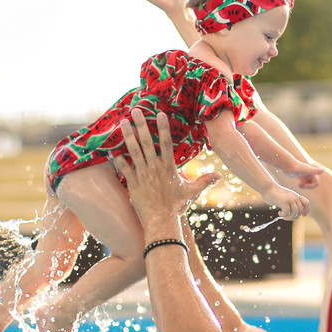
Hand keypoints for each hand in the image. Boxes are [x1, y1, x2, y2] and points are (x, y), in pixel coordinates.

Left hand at [114, 109, 219, 225]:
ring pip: (134, 151)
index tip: (160, 114)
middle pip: (147, 142)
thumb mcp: (192, 192)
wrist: (162, 221)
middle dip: (141, 124)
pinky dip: (117, 158)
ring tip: (122, 122)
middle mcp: (155, 167)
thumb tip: (220, 176)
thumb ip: (205, 181)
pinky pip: (123, 168)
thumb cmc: (177, 207)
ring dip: (128, 135)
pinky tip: (111, 148)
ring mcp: (143, 174)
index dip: (163, 127)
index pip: (167, 142)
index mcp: (169, 167)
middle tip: (136, 110)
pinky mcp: (133, 183)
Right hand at [262, 185, 309, 219]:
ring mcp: (290, 198)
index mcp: (296, 196)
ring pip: (295, 213)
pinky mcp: (284, 201)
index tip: (303, 215)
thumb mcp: (285, 197)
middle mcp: (294, 197)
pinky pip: (287, 212)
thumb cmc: (274, 194)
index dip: (306, 210)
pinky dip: (283, 215)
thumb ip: (290, 203)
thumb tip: (294, 214)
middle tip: (286, 217)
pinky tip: (279, 213)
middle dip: (294, 217)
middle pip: (300, 211)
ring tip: (283, 216)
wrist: (267, 187)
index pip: (306, 203)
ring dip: (289, 217)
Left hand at [286, 161, 322, 188]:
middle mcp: (310, 173)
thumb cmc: (297, 168)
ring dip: (304, 186)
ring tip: (299, 183)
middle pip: (312, 184)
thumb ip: (316, 171)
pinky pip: (303, 183)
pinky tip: (298, 182)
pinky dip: (301, 184)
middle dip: (307, 186)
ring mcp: (305, 175)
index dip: (311, 186)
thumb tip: (324, 169)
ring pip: (307, 184)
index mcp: (313, 172)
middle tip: (301, 185)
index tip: (305, 185)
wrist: (287, 165)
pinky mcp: (300, 176)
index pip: (316, 183)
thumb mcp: (307, 170)